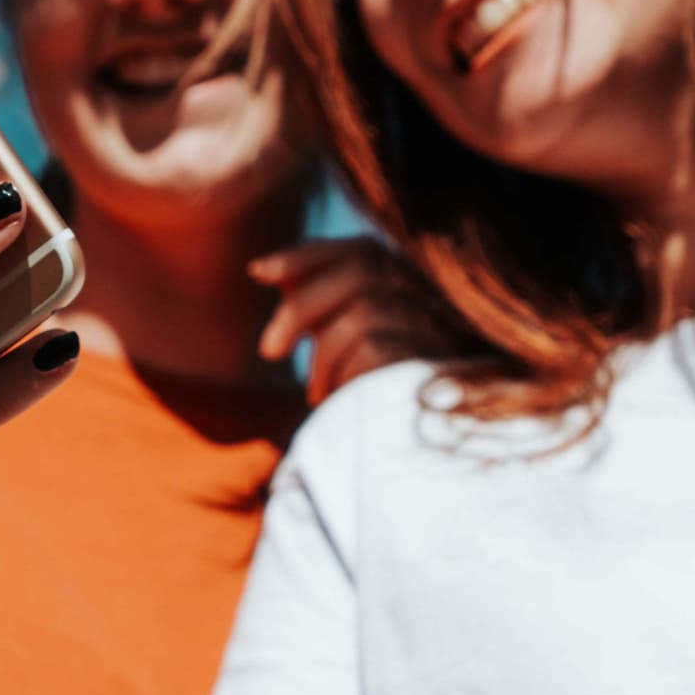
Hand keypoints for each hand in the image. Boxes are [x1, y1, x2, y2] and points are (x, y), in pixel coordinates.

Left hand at [249, 236, 444, 405]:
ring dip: (324, 356)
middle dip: (301, 308)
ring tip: (314, 390)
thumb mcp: (346, 337)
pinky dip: (342, 375)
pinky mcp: (432, 364)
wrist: (421, 446)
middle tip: (269, 351)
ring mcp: (437, 330)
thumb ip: (318, 302)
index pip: (361, 248)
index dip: (307, 256)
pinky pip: (373, 352)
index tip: (257, 272)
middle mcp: (431, 298)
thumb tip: (264, 271)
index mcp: (411, 283)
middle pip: (359, 273)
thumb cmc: (376, 388)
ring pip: (363, 314)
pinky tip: (334, 398)